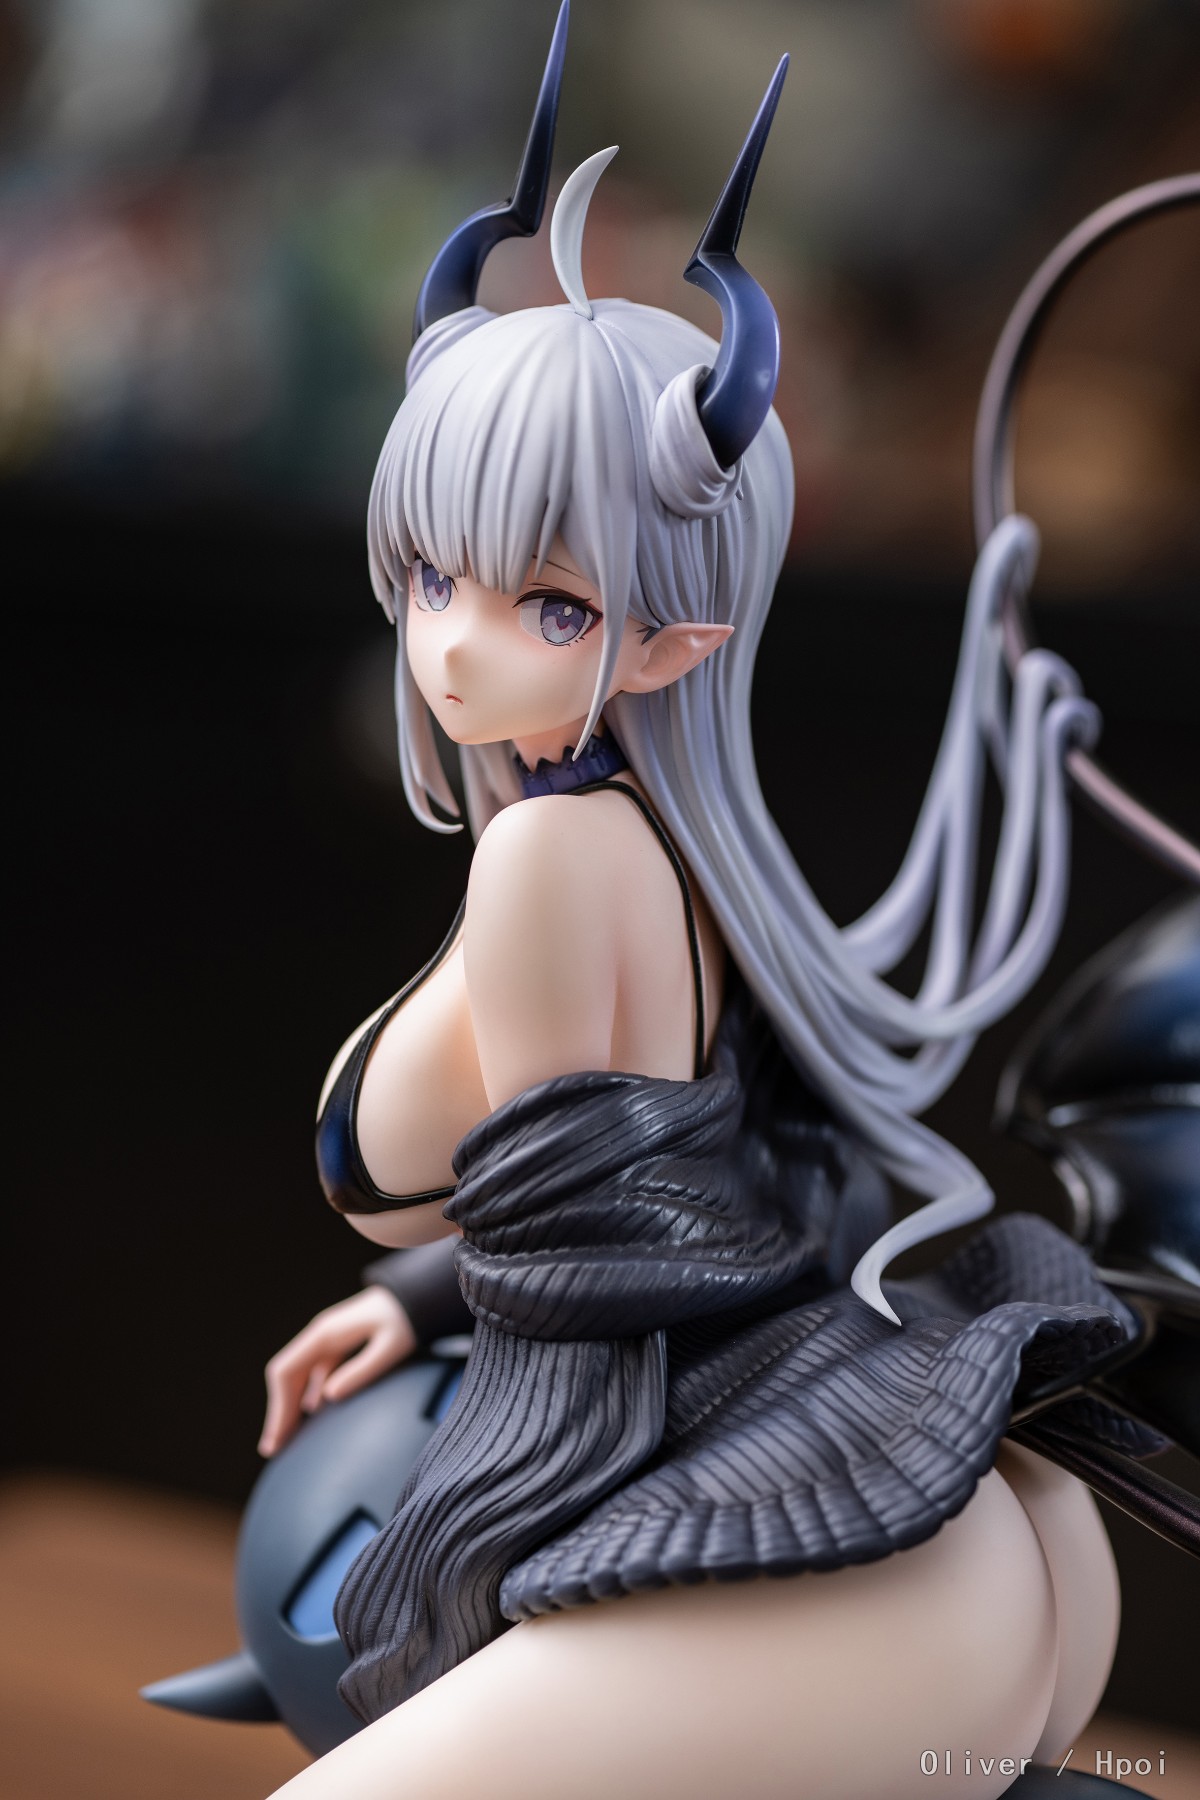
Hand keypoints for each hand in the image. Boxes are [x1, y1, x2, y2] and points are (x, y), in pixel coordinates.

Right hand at [259, 1285, 416, 1455]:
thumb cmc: (405, 1322)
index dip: (278, 1406)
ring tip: (287, 1440)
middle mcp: (318, 1335)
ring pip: (296, 1375)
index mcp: (324, 1334)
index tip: (278, 1437)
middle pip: (285, 1376)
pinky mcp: (335, 1346)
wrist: (415, 1298)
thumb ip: (361, 1371)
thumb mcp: (390, 1348)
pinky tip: (310, 1415)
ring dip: (289, 1405)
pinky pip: (311, 1373)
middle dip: (279, 1412)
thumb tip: (326, 1398)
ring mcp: (325, 1340)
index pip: (285, 1371)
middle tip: (274, 1450)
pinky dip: (306, 1395)